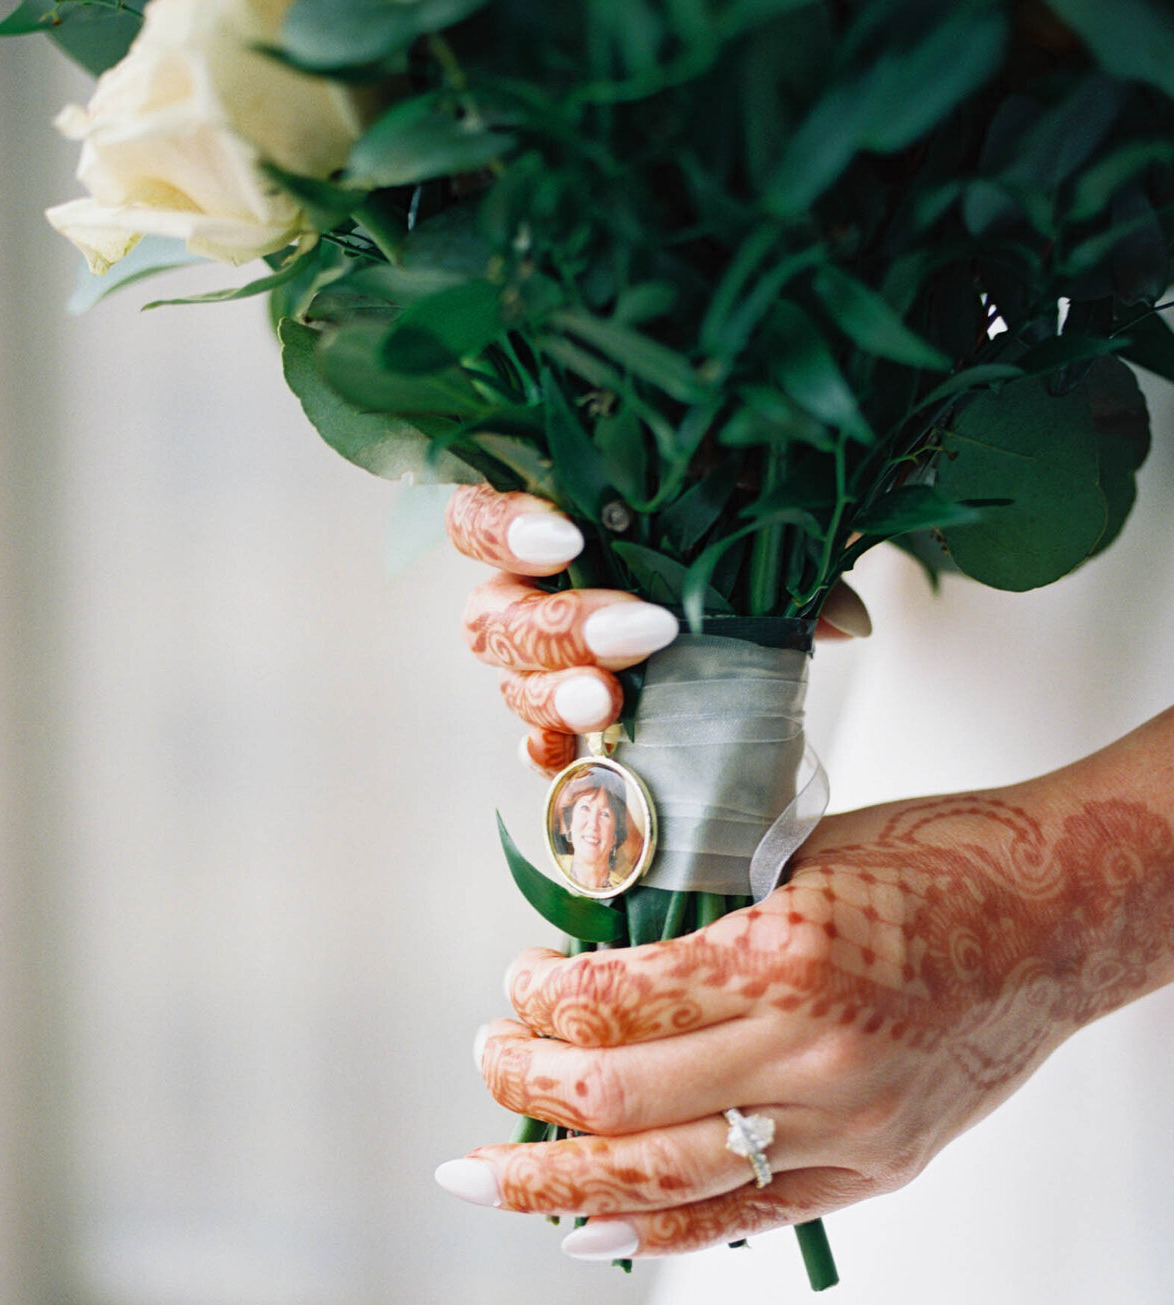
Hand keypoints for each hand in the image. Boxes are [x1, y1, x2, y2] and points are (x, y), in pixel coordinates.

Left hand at [436, 774, 1173, 1257]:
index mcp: (783, 953)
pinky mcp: (871, 1170)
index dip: (541, 997)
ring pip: (663, 1178)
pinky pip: (740, 1217)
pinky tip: (586, 1229)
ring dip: (555, 1182)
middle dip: (524, 1085)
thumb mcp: (798, 852)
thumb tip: (594, 957)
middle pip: (617, 1099)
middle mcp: (809, 1054)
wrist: (1059, 917)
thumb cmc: (934, 859)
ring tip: (482, 1177)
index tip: (522, 981)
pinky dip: (653, 1230)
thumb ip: (699, 912)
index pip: (613, 1001)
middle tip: (487, 1062)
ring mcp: (844, 1127)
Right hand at [446, 485, 870, 774]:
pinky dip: (554, 758)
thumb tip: (850, 623)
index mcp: (555, 529)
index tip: (569, 539)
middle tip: (642, 633)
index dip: (503, 529)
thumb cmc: (729, 550)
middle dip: (562, 627)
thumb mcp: (753, 521)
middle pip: (495, 617)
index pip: (478, 519)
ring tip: (613, 704)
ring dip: (558, 695)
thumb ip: (784, 543)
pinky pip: (537, 751)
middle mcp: (529, 601)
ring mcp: (541, 673)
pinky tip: (580, 761)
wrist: (747, 630)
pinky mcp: (566, 731)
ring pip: (511, 686)